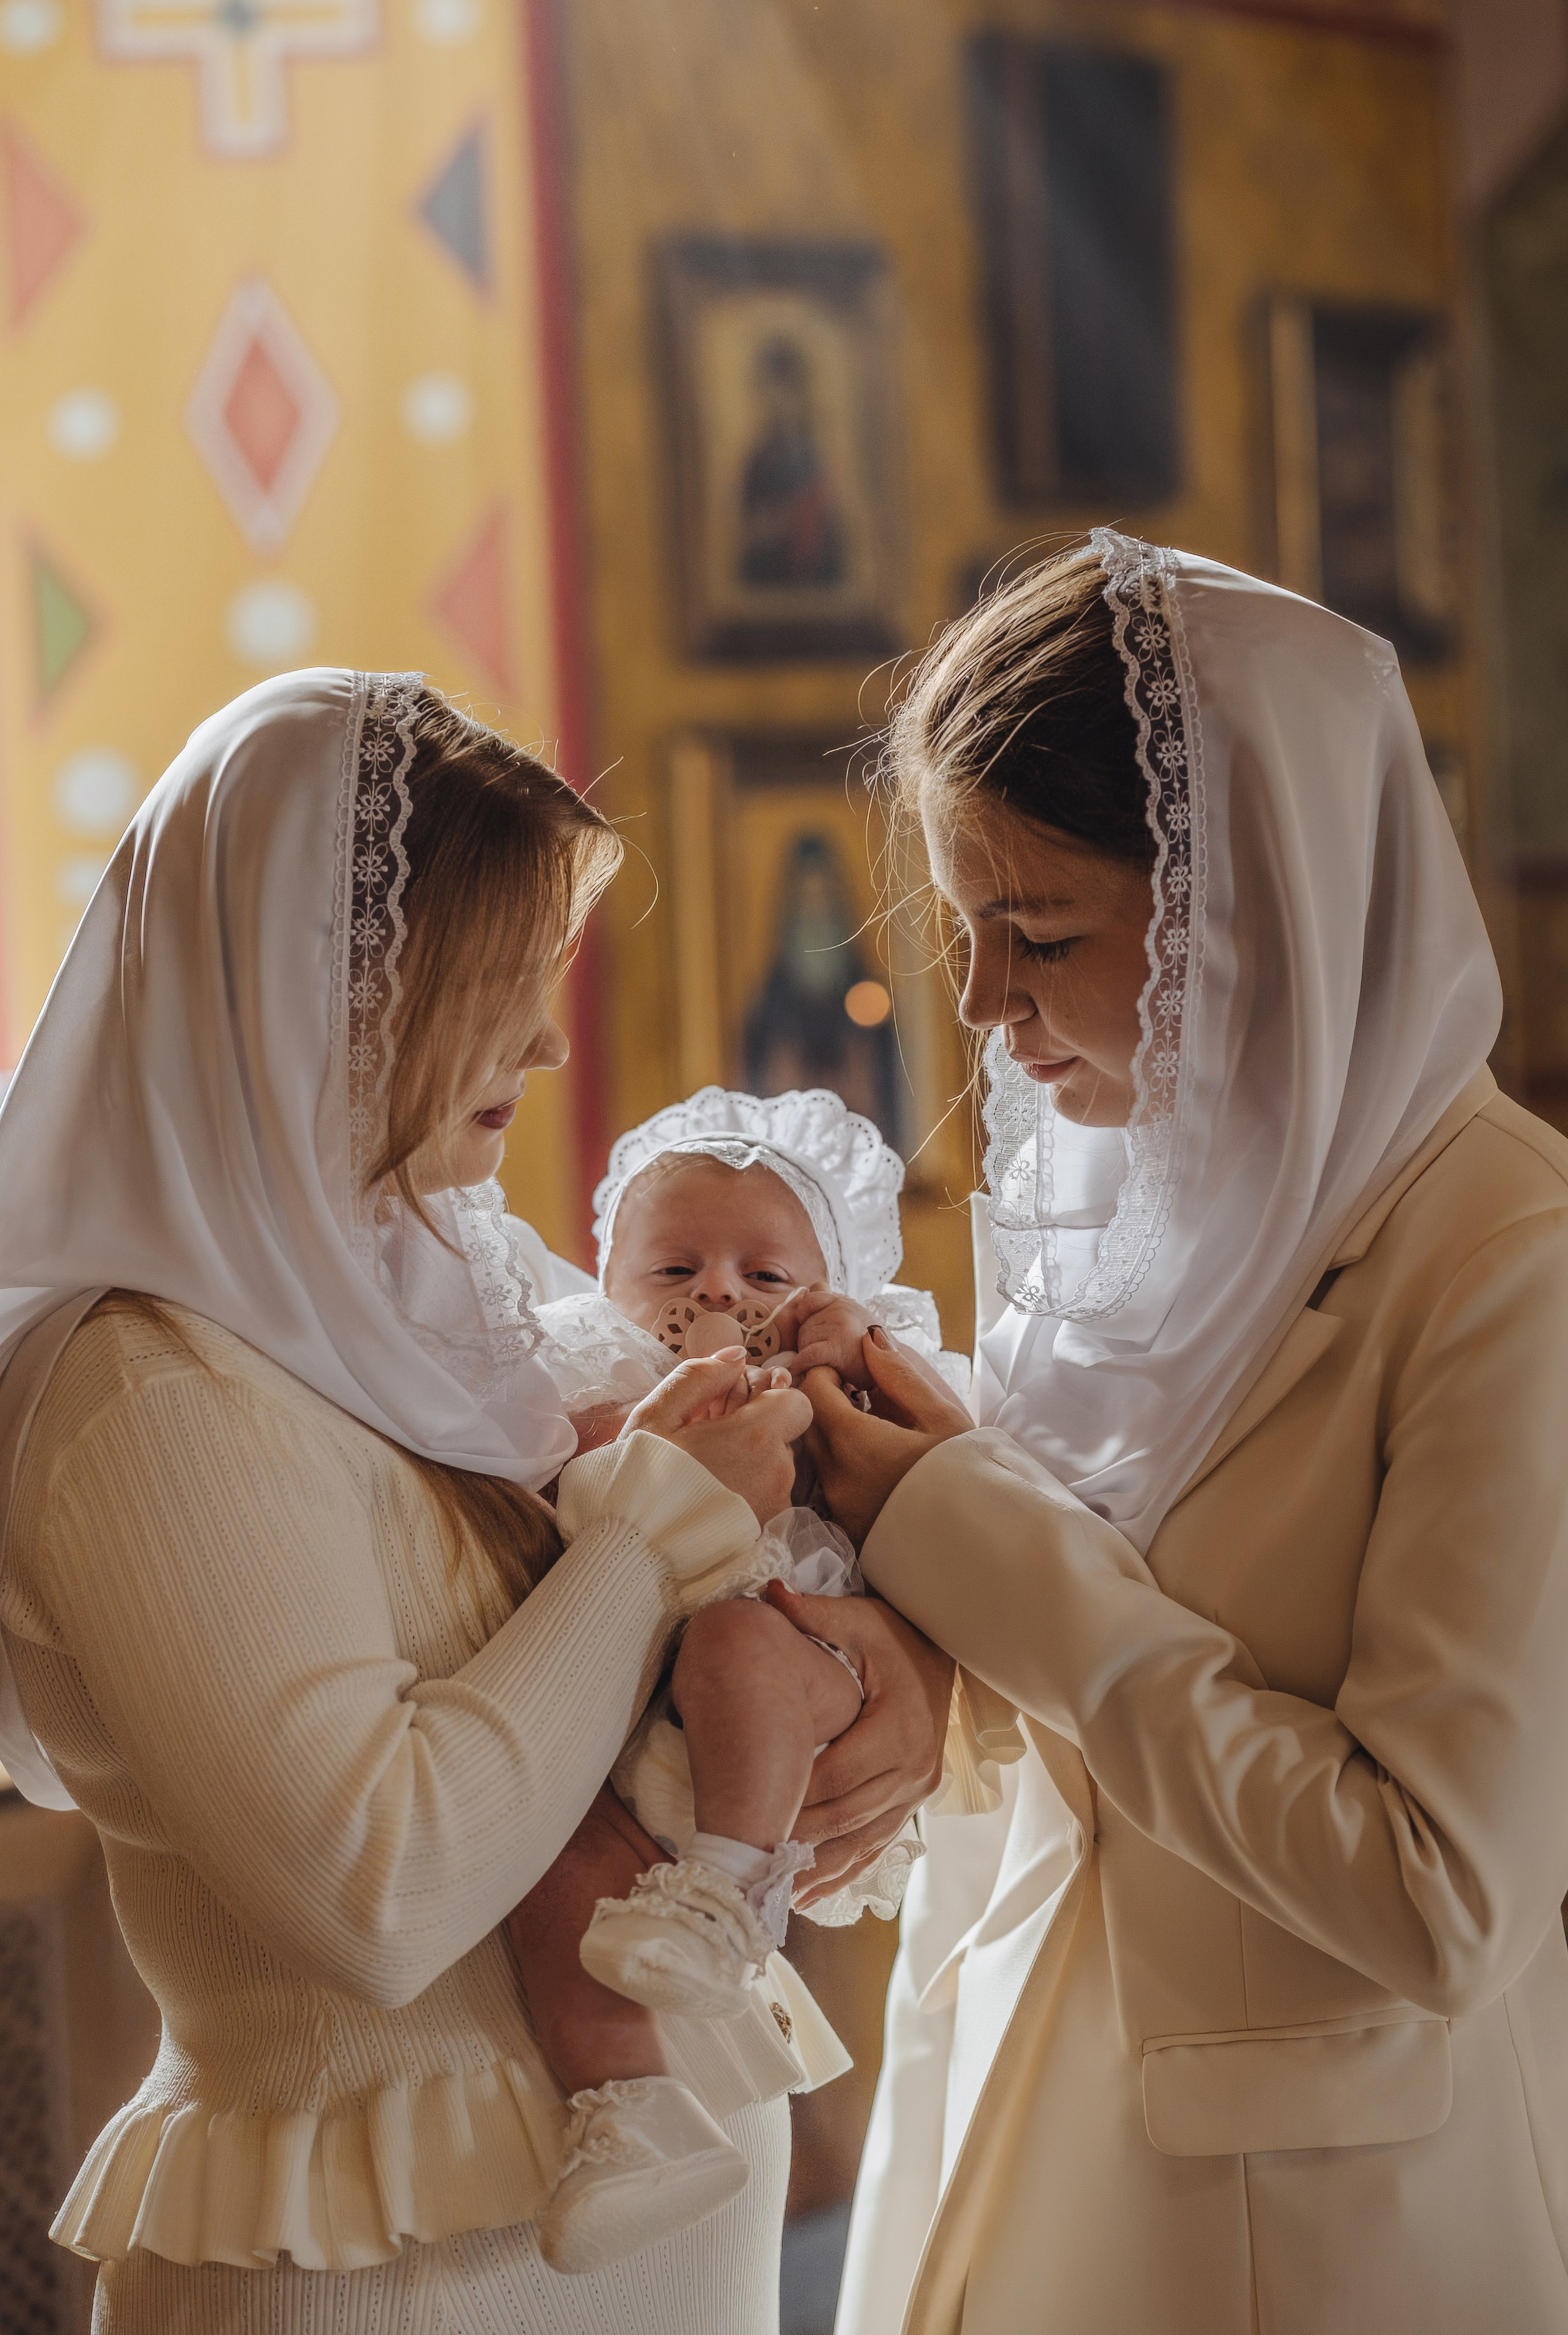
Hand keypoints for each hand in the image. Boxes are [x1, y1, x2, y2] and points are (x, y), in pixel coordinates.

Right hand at [626, 1350, 810, 1522]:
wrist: (627, 1550)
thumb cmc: (637, 1479)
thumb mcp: (656, 1415)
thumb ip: (701, 1377)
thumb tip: (737, 1356)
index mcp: (756, 1438)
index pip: (797, 1402)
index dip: (768, 1396)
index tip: (732, 1404)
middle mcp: (777, 1474)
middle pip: (782, 1434)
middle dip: (752, 1425)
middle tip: (707, 1430)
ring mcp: (773, 1507)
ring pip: (774, 1466)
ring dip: (748, 1457)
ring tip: (703, 1463)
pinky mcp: (764, 1532)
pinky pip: (766, 1496)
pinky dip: (746, 1487)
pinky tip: (708, 1489)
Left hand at [763, 1581, 954, 1904]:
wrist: (944, 1654)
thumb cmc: (894, 1637)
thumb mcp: (858, 1621)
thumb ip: (813, 1615)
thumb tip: (770, 1596)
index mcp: (898, 1728)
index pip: (836, 1776)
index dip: (794, 1797)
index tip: (751, 1813)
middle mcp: (915, 1768)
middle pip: (846, 1816)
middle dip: (799, 1841)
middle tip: (750, 1861)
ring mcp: (918, 1791)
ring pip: (862, 1841)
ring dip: (820, 1869)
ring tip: (776, 1896)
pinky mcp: (914, 1802)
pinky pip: (878, 1845)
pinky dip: (845, 1870)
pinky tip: (812, 1895)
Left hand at [792, 1291, 876, 1387]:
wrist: (892, 1367)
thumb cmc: (870, 1347)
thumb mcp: (853, 1317)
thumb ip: (830, 1304)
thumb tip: (802, 1295)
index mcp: (843, 1302)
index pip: (809, 1300)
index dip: (805, 1318)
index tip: (813, 1334)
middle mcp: (841, 1309)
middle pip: (804, 1327)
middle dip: (808, 1343)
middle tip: (825, 1356)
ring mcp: (839, 1326)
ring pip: (803, 1342)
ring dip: (808, 1357)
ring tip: (827, 1364)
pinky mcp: (837, 1348)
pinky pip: (807, 1356)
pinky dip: (802, 1367)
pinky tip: (804, 1373)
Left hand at [804, 1329, 970, 1545]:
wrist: (985, 1545)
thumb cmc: (969, 1476)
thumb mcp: (942, 1417)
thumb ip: (899, 1376)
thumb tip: (869, 1339)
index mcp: (855, 1443)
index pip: (812, 1392)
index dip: (826, 1374)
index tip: (850, 1374)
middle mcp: (836, 1478)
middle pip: (809, 1425)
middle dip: (827, 1405)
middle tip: (862, 1400)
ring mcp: (839, 1508)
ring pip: (818, 1458)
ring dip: (835, 1438)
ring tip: (875, 1434)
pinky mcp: (848, 1530)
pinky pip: (831, 1488)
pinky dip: (844, 1469)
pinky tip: (878, 1469)